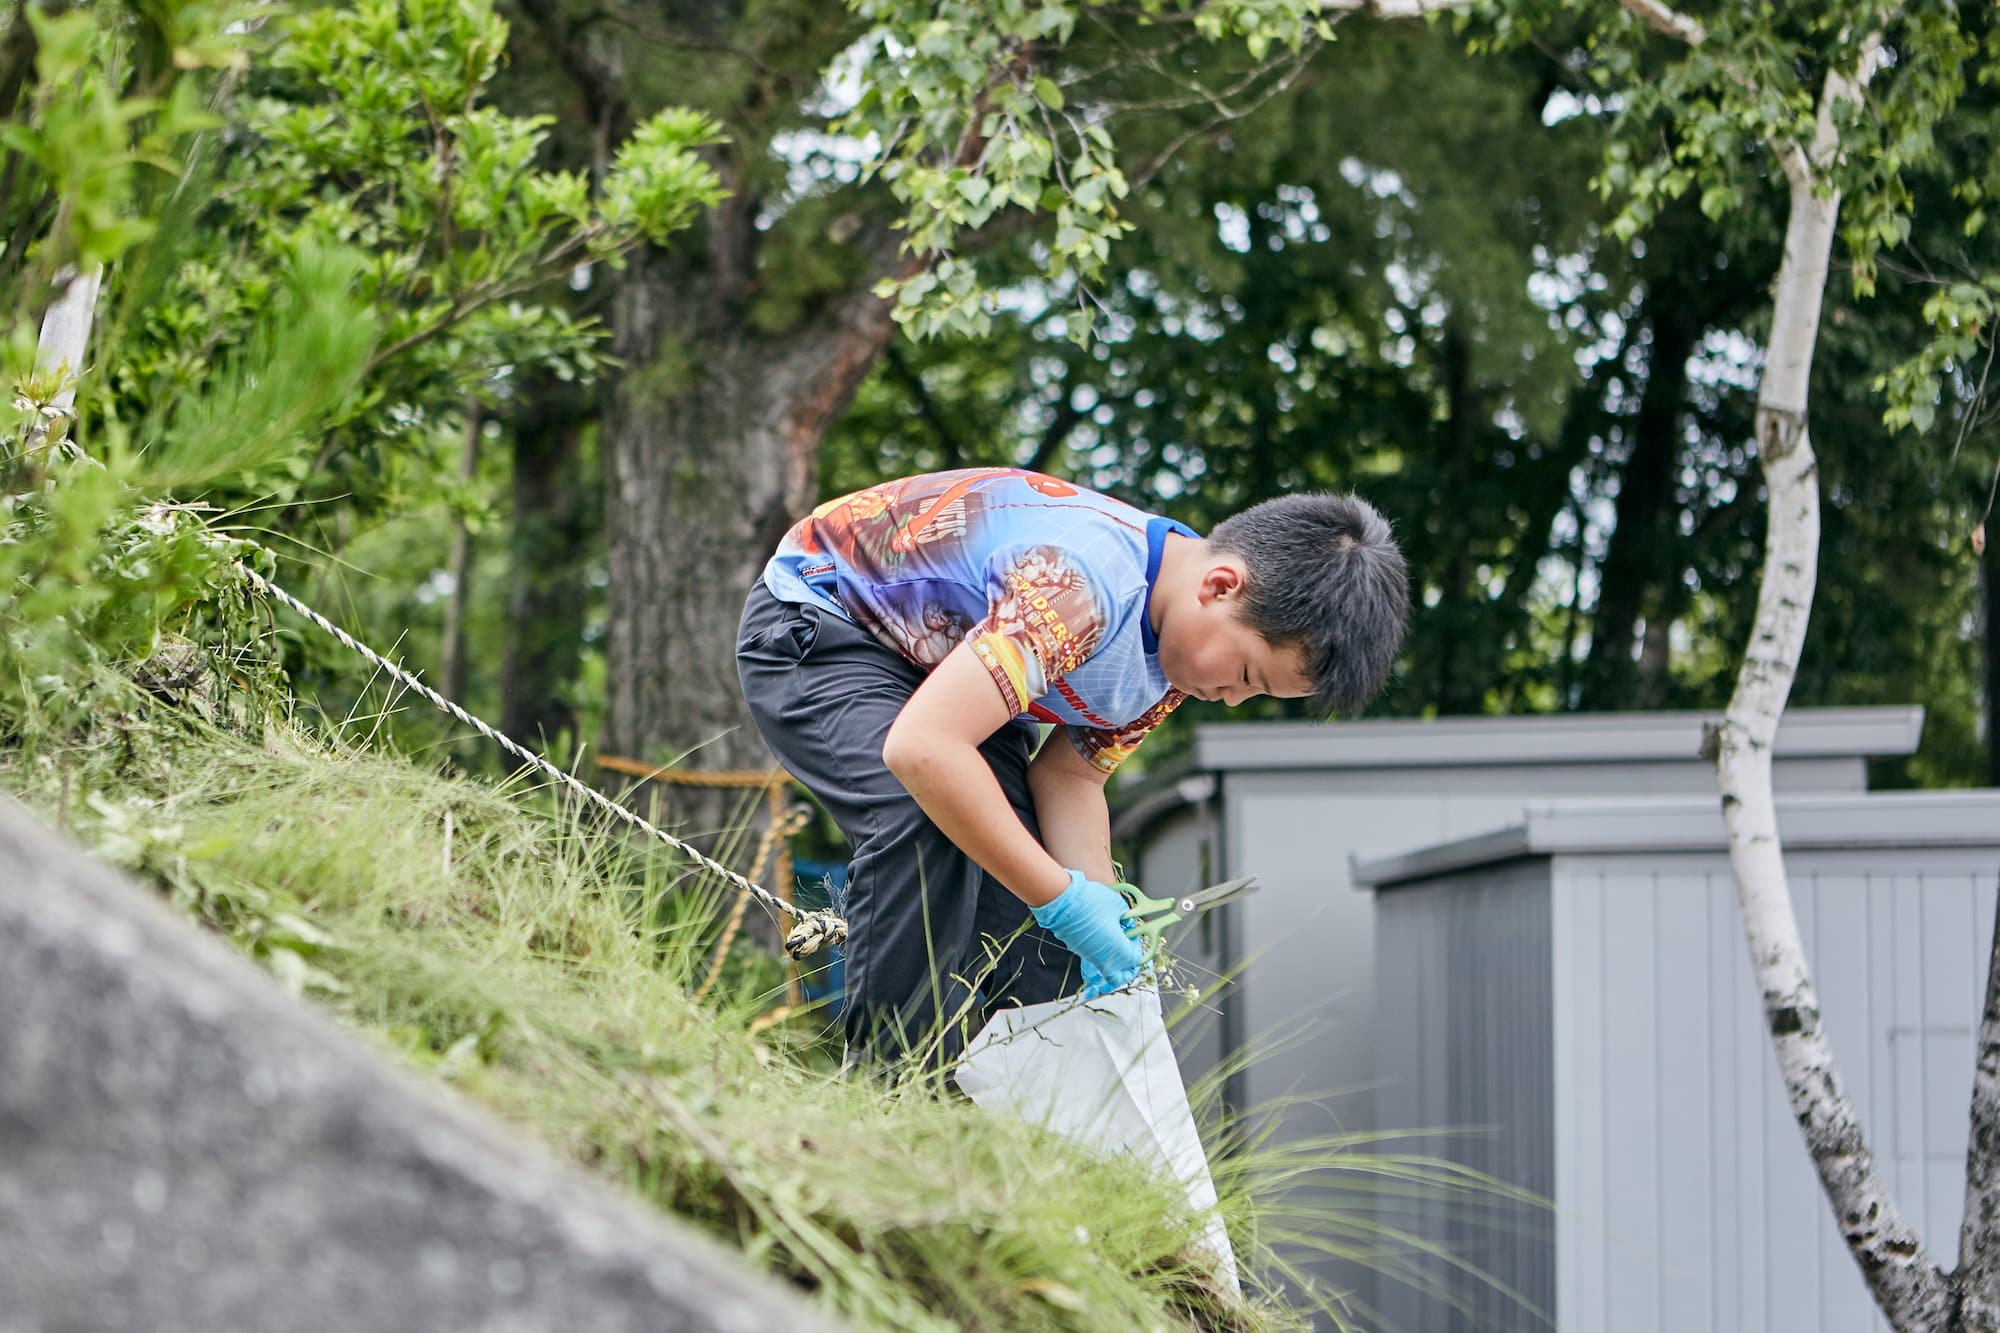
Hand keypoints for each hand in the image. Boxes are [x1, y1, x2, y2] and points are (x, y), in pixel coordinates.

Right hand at [1031, 870, 1145, 998]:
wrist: (1062, 901)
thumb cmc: (1092, 902)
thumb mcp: (1119, 906)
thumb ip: (1128, 919)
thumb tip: (1127, 923)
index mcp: (1117, 950)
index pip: (1136, 961)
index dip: (1139, 949)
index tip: (1136, 936)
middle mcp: (1103, 959)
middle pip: (1119, 977)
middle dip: (1127, 968)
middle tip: (1130, 952)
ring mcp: (1088, 956)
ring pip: (1105, 969)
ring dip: (1114, 959)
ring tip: (1115, 938)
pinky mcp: (1077, 950)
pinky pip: (1094, 959)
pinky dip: (1101, 953)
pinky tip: (1102, 935)